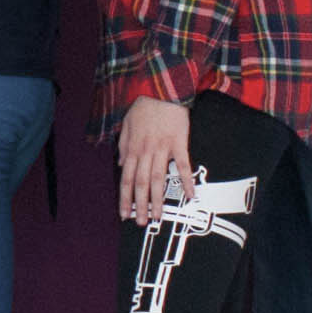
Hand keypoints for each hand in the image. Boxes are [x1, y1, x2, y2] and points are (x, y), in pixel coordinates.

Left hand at [117, 94, 191, 225]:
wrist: (162, 90)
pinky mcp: (179, 143)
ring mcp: (163, 148)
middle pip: (141, 184)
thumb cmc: (144, 107)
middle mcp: (146, 152)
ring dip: (158, 199)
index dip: (124, 198)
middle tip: (141, 222)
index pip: (126, 179)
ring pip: (158, 179)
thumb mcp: (126, 125)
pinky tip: (190, 195)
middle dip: (140, 205)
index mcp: (133, 149)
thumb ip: (123, 147)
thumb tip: (121, 165)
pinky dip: (186, 181)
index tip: (124, 214)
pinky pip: (183, 165)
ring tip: (158, 216)